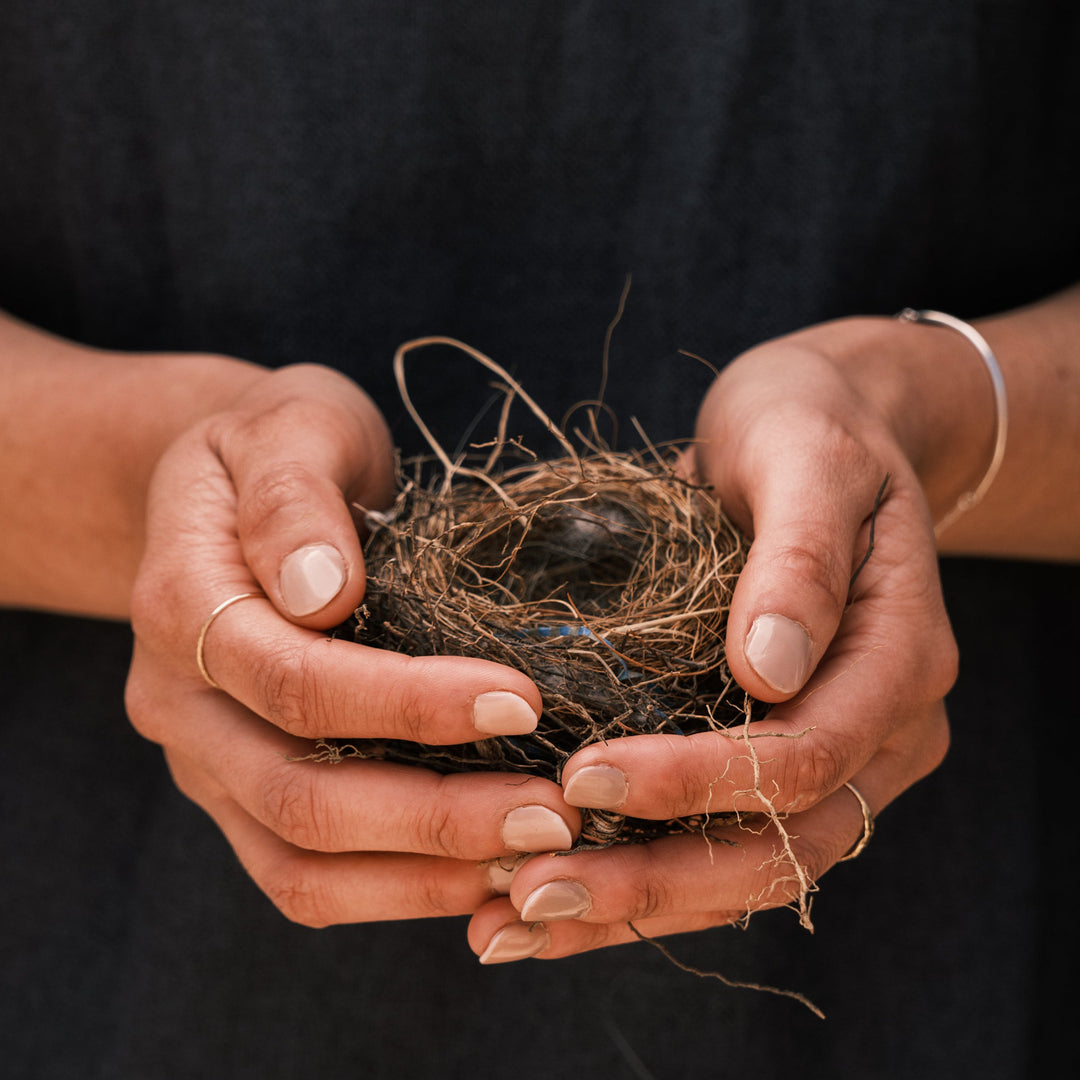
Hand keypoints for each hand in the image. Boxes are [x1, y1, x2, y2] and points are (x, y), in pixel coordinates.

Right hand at [125, 362, 580, 925]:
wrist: (239, 487)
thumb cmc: (284, 444)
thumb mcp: (291, 426)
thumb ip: (295, 497)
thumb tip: (321, 591)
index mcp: (181, 603)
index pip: (294, 680)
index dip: (408, 703)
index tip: (521, 700)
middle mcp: (177, 701)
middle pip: (297, 794)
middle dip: (435, 816)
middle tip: (554, 813)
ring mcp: (204, 759)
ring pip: (299, 862)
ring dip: (423, 874)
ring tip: (533, 855)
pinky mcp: (240, 794)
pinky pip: (305, 875)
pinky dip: (395, 890)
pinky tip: (481, 871)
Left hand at [465, 317, 961, 961]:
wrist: (815, 425)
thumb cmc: (808, 427)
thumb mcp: (807, 458)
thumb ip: (799, 558)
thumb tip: (768, 671)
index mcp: (900, 658)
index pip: (808, 755)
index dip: (700, 780)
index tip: (584, 776)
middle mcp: (879, 727)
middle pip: (782, 844)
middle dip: (657, 879)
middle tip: (532, 895)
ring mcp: (834, 748)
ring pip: (749, 865)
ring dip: (636, 903)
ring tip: (516, 924)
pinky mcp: (775, 749)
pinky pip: (721, 838)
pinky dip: (640, 877)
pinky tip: (548, 901)